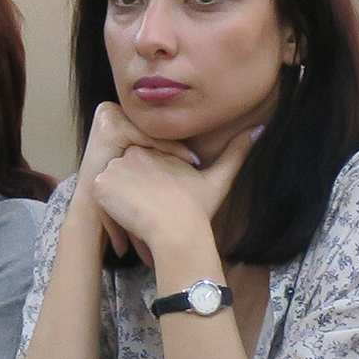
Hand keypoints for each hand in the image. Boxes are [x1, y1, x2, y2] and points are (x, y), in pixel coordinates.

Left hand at [90, 124, 247, 283]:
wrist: (176, 230)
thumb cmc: (197, 209)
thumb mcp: (218, 178)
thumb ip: (236, 152)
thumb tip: (259, 129)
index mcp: (155, 148)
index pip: (144, 167)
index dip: (153, 189)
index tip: (164, 203)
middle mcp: (132, 151)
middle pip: (128, 176)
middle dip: (135, 194)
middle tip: (150, 213)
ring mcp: (113, 167)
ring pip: (113, 186)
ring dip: (121, 200)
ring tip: (139, 216)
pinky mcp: (100, 185)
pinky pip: (99, 196)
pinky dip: (109, 208)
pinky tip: (127, 216)